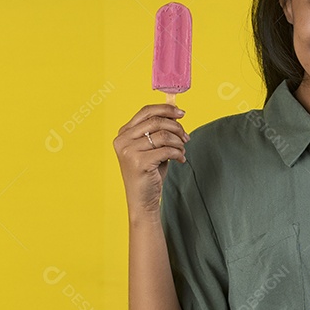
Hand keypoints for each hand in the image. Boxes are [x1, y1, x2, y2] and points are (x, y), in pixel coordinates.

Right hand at [114, 102, 189, 217]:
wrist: (142, 200)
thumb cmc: (149, 172)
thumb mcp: (152, 148)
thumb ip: (159, 131)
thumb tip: (176, 113)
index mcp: (123, 133)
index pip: (146, 111)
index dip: (165, 109)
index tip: (181, 113)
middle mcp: (123, 140)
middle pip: (156, 121)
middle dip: (176, 127)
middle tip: (186, 137)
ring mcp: (129, 151)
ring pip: (163, 135)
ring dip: (178, 142)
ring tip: (182, 151)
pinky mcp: (139, 162)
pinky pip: (167, 150)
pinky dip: (178, 153)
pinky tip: (180, 159)